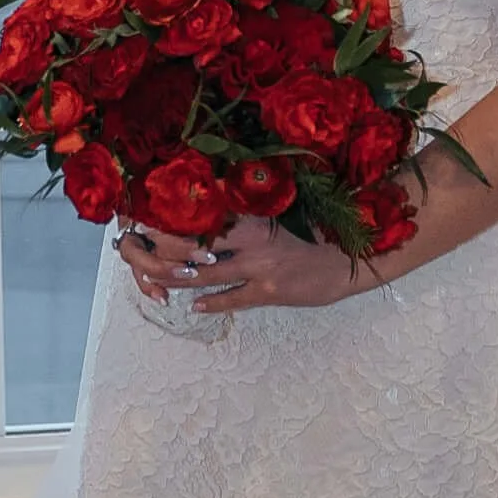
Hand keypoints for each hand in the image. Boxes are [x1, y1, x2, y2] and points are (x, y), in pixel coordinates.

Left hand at [114, 216, 363, 312]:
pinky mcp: (270, 291)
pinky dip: (211, 302)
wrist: (354, 257)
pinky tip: (194, 306)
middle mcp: (252, 239)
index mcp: (256, 212)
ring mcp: (260, 267)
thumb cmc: (321, 228)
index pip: (205, 213)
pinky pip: (233, 298)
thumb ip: (255, 205)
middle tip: (144, 252)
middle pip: (194, 245)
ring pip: (206, 275)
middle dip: (165, 249)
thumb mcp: (287, 208)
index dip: (176, 215)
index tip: (153, 215)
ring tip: (158, 282)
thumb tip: (220, 191)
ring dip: (178, 278)